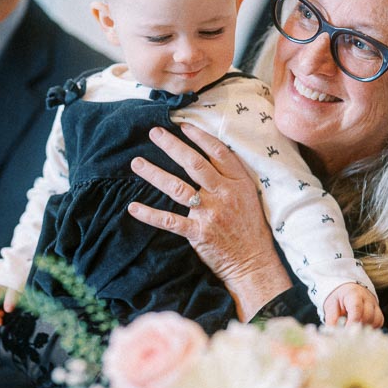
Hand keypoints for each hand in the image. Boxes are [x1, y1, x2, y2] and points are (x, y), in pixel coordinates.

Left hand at [126, 123, 290, 320]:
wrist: (254, 261)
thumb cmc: (250, 227)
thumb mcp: (248, 196)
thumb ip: (231, 176)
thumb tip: (209, 154)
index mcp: (238, 182)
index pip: (218, 152)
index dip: (200, 137)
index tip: (183, 126)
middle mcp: (224, 194)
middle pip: (194, 164)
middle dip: (172, 146)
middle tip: (154, 133)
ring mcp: (210, 213)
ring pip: (177, 188)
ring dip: (154, 174)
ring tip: (137, 163)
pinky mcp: (198, 233)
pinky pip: (169, 220)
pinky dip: (149, 214)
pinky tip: (133, 207)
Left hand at [323, 283, 384, 327]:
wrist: (348, 290)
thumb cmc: (339, 298)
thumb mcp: (331, 305)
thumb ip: (332, 318)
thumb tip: (332, 333)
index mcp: (353, 294)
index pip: (356, 309)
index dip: (352, 322)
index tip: (346, 332)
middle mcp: (367, 299)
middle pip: (368, 316)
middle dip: (358, 327)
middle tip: (349, 334)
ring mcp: (374, 305)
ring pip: (376, 320)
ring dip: (366, 329)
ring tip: (355, 331)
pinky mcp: (378, 311)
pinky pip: (379, 322)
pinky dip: (372, 328)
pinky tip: (363, 330)